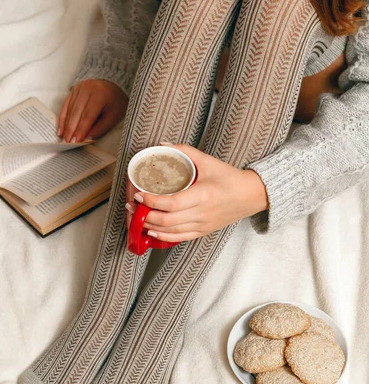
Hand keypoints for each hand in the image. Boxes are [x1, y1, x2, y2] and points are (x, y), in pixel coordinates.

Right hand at [58, 79, 128, 141]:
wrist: (113, 85)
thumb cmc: (115, 102)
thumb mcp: (113, 116)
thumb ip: (100, 128)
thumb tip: (86, 139)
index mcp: (100, 95)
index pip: (88, 115)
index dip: (81, 129)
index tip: (76, 141)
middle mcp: (87, 89)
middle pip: (76, 112)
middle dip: (71, 129)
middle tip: (68, 142)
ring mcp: (79, 88)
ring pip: (70, 109)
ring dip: (66, 125)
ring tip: (64, 138)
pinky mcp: (73, 90)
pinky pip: (66, 105)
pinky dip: (63, 118)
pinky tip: (61, 129)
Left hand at [126, 144, 268, 242]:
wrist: (251, 196)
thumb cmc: (230, 178)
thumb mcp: (208, 161)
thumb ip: (184, 151)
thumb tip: (162, 145)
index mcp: (203, 195)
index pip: (171, 203)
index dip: (152, 201)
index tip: (139, 194)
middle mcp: (202, 213)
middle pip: (166, 220)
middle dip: (145, 214)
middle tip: (132, 205)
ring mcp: (202, 224)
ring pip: (170, 231)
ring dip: (150, 225)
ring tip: (137, 216)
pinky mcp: (203, 231)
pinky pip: (180, 237)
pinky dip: (163, 236)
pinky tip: (151, 231)